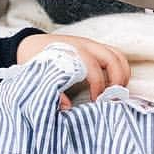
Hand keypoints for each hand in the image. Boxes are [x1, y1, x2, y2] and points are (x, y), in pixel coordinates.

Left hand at [16, 33, 131, 109]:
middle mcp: (85, 46)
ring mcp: (92, 45)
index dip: (98, 86)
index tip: (96, 101)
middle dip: (117, 80)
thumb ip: (53, 94)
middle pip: (112, 59)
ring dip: (122, 74)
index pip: (93, 68)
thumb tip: (68, 108)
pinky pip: (115, 55)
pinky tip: (114, 84)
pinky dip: (121, 69)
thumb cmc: (36, 63)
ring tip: (117, 92)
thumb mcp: (39, 79)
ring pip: (118, 55)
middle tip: (113, 99)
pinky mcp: (95, 47)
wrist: (30, 45)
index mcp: (71, 53)